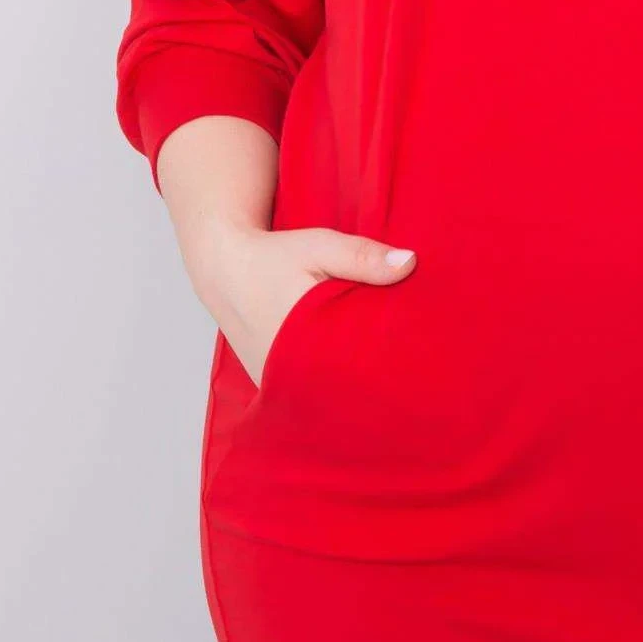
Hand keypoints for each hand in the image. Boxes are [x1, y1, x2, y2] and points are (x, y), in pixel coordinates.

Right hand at [185, 224, 418, 388]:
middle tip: (412, 377)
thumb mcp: (320, 245)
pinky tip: (356, 380)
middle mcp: (285, 368)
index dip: (386, 368)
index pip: (355, 367)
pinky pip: (308, 393)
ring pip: (325, 395)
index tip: (416, 363)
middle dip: (376, 383)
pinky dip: (330, 387)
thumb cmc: (274, 255)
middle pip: (344, 388)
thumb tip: (410, 263)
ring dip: (353, 389)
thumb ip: (362, 256)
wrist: (225, 268)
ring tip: (392, 385)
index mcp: (301, 336)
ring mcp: (275, 382)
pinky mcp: (271, 385)